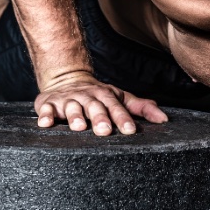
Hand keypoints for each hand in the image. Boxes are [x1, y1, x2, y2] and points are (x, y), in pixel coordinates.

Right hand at [34, 73, 167, 135]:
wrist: (67, 79)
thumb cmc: (99, 96)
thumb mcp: (121, 98)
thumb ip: (141, 107)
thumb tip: (164, 119)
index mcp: (105, 96)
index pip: (116, 106)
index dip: (123, 118)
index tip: (130, 130)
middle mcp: (87, 96)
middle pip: (94, 106)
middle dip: (99, 118)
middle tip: (105, 131)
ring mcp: (67, 100)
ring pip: (71, 107)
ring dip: (74, 116)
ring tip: (79, 127)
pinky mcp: (48, 104)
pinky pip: (45, 110)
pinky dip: (45, 116)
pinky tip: (45, 124)